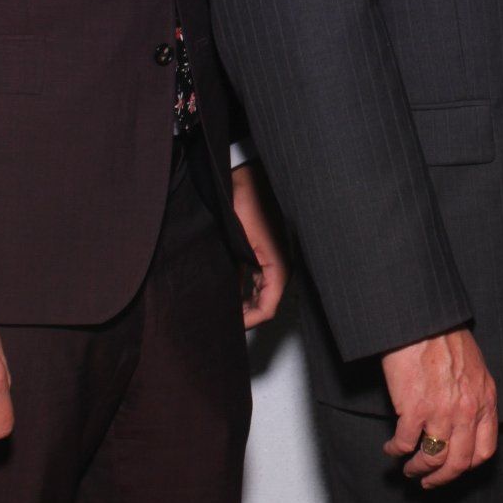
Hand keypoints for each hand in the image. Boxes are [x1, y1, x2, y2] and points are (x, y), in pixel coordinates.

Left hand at [231, 160, 289, 327]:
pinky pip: (257, 279)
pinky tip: (226, 290)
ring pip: (260, 293)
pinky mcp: (265, 250)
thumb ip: (238, 277)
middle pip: (265, 303)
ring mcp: (274, 258)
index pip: (268, 309)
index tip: (228, 327)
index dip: (248, 322)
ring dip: (243, 303)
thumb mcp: (239, 243)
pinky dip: (243, 289)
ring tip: (221, 307)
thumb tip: (230, 305)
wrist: (251, 174)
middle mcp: (281, 265)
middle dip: (245, 315)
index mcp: (281, 266)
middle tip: (221, 321)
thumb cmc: (248, 201)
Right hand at [381, 326, 497, 488]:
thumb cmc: (445, 336)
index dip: (467, 467)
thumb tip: (465, 422)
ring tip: (408, 468)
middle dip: (441, 478)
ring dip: (418, 469)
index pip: (484, 451)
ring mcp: (441, 412)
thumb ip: (474, 396)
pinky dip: (396, 450)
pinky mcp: (414, 409)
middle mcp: (467, 411)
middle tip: (428, 481)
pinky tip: (391, 447)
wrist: (422, 320)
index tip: (454, 470)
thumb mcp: (474, 368)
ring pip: (432, 458)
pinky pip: (405, 443)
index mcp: (485, 400)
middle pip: (458, 463)